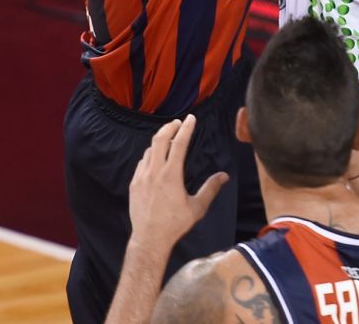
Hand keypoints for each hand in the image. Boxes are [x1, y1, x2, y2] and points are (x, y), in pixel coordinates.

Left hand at [128, 116, 228, 252]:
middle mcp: (155, 171)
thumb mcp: (197, 208)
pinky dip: (150, 155)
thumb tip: (224, 176)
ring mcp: (142, 177)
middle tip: (178, 122)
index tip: (191, 118)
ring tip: (169, 138)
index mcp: (171, 174)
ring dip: (160, 140)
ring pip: (150, 150)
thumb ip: (211, 189)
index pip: (179, 143)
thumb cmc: (175, 224)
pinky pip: (142, 162)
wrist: (149, 239)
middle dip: (170, 127)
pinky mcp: (134, 184)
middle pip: (160, 139)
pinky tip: (155, 158)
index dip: (186, 128)